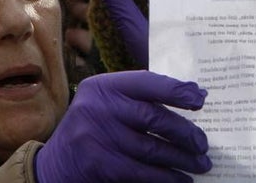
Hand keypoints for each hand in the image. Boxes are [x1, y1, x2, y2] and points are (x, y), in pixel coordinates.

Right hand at [34, 71, 210, 182]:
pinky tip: (180, 180)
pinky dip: (164, 177)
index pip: (148, 82)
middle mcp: (98, 107)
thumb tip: (195, 95)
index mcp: (104, 87)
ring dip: (180, 159)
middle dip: (185, 132)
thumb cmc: (93, 129)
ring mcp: (95, 136)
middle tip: (203, 144)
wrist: (52, 166)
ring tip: (200, 164)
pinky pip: (140, 172)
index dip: (177, 90)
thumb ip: (141, 98)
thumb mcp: (108, 104)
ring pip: (150, 148)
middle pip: (153, 118)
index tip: (201, 100)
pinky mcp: (98, 164)